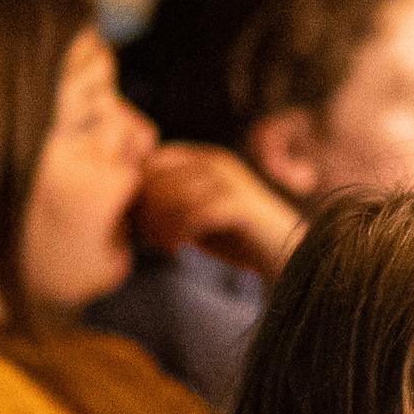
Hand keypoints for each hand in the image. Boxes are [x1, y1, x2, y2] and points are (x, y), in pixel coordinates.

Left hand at [132, 144, 303, 275]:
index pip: (151, 160)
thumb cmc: (236, 238)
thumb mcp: (196, 215)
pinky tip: (178, 249)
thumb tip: (127, 209)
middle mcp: (215, 162)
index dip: (137, 190)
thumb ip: (169, 205)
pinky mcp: (239, 205)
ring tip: (161, 245)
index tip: (137, 221)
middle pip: (156, 178)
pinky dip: (178, 235)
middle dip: (144, 211)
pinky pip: (193, 215)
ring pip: (171, 197)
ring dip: (158, 226)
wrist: (286, 255)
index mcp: (204, 158)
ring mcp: (229, 181)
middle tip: (146, 239)